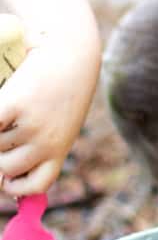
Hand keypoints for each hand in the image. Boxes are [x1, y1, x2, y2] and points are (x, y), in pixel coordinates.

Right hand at [0, 32, 99, 195]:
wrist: (69, 52)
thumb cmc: (62, 88)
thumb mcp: (60, 122)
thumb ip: (42, 148)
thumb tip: (5, 179)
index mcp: (59, 148)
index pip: (36, 184)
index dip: (17, 187)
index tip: (6, 181)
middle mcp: (47, 142)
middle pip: (5, 168)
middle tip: (7, 133)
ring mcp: (30, 124)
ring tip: (15, 109)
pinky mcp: (13, 105)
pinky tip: (5, 104)